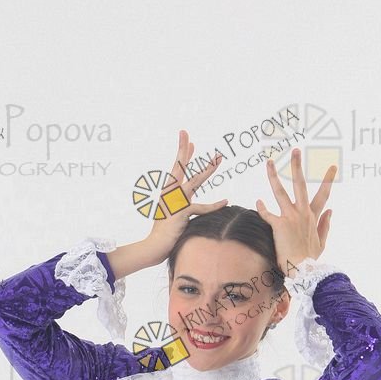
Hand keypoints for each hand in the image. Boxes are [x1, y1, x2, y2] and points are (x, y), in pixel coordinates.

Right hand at [141, 129, 228, 266]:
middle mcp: (170, 193)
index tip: (189, 141)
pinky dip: (214, 206)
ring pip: (194, 181)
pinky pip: (201, 208)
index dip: (183, 154)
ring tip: (218, 158)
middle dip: (184, 149)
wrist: (154, 246)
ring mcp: (175, 201)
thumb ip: (179, 203)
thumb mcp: (171, 214)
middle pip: (179, 167)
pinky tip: (226, 201)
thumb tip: (187, 198)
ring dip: (208, 170)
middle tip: (186, 133)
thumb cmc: (164, 233)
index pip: (177, 169)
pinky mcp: (181, 212)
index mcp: (168, 192)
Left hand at [255, 148, 334, 277]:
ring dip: (274, 176)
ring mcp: (291, 217)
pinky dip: (262, 209)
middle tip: (295, 150)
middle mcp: (302, 213)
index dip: (328, 179)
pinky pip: (268, 214)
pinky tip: (258, 203)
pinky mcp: (279, 225)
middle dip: (297, 166)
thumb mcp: (322, 242)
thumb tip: (331, 211)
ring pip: (281, 192)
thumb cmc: (311, 259)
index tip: (332, 166)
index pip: (323, 194)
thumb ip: (326, 225)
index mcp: (313, 216)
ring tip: (269, 162)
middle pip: (300, 184)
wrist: (303, 270)